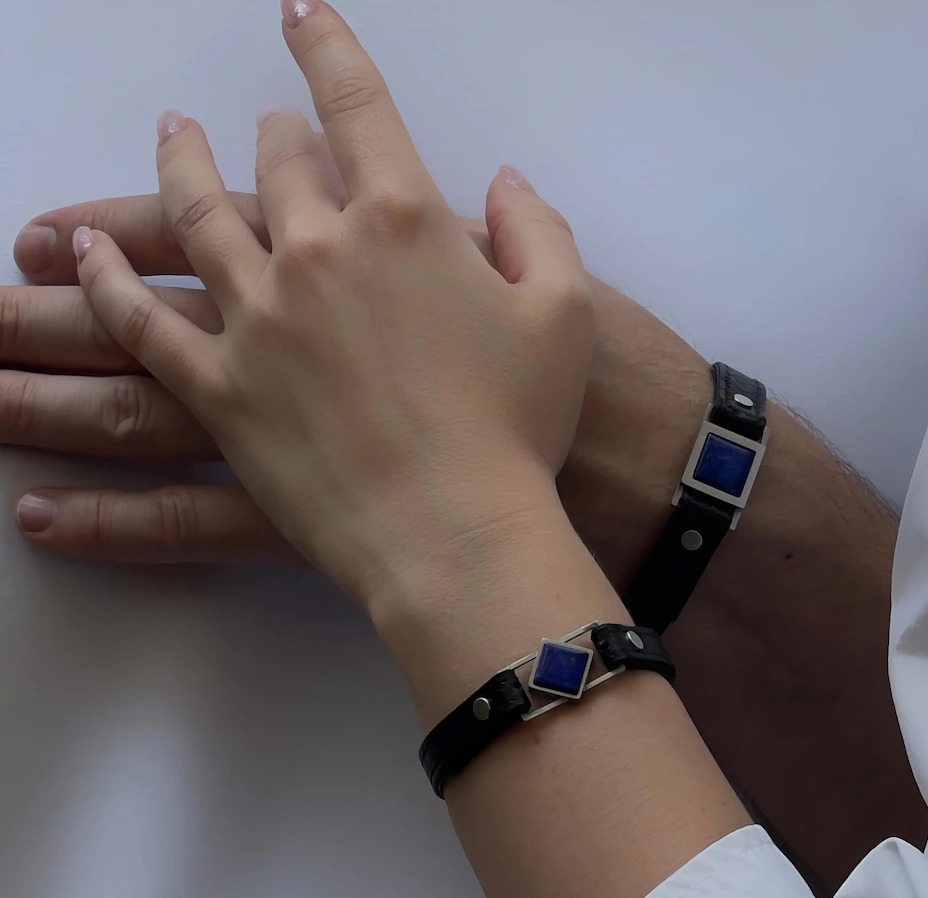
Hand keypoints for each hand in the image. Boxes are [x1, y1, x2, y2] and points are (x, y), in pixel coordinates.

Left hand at [18, 0, 593, 624]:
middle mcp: (316, 252)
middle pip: (270, 166)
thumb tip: (507, 183)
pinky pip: (143, 330)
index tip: (302, 16)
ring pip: (188, 225)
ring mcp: (258, 321)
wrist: (462, 532)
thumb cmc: (524, 428)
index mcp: (403, 220)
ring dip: (164, 175)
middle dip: (262, 133)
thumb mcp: (567, 315)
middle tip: (247, 122)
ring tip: (167, 137)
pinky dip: (104, 287)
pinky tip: (77, 255)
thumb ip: (539, 232)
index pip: (356, 107)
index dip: (327, 50)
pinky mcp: (222, 393)